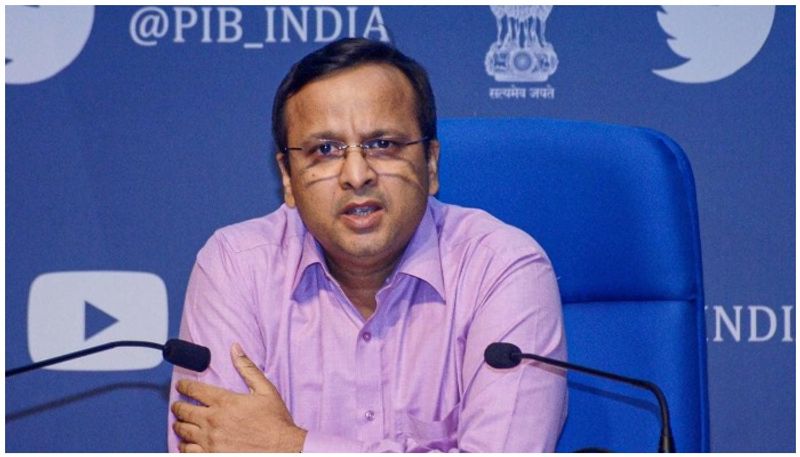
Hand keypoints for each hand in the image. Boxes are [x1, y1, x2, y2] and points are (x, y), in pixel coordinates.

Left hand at [171, 343, 306, 451]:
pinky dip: (184, 446)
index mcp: (225, 402)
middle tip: (177, 406)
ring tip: (179, 424)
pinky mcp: (211, 456)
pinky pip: (188, 451)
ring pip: (183, 432)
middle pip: (184, 411)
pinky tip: (186, 443)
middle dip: (178, 406)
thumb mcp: (266, 390)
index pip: (195, 390)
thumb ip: (247, 368)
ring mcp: (211, 441)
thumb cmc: (275, 421)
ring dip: (179, 426)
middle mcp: (214, 420)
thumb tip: (235, 348)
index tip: (180, 386)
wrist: (282, 449)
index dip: (184, 386)